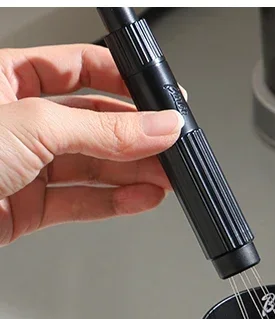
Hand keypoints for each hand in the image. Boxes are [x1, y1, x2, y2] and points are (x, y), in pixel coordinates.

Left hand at [0, 43, 183, 244]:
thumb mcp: (33, 125)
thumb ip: (102, 130)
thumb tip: (156, 126)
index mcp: (5, 78)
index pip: (78, 69)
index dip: (122, 82)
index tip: (160, 99)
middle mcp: (18, 120)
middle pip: (92, 122)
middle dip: (136, 136)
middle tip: (171, 147)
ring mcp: (25, 165)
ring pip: (92, 165)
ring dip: (134, 173)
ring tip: (168, 177)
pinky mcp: (30, 206)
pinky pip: (83, 201)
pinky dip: (116, 202)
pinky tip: (141, 198)